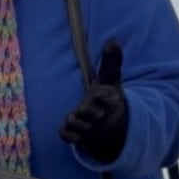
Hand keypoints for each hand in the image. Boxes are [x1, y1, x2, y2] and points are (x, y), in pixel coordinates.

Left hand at [60, 40, 128, 163]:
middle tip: (83, 109)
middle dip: (88, 112)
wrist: (111, 127)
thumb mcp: (111, 79)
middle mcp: (100, 116)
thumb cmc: (107, 98)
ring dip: (74, 122)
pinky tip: (64, 128)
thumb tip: (113, 41)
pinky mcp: (80, 137)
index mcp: (109, 101)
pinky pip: (69, 137)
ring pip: (79, 127)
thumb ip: (112, 61)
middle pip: (94, 115)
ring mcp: (90, 128)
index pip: (108, 100)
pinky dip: (65, 133)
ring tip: (73, 117)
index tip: (98, 96)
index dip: (102, 99)